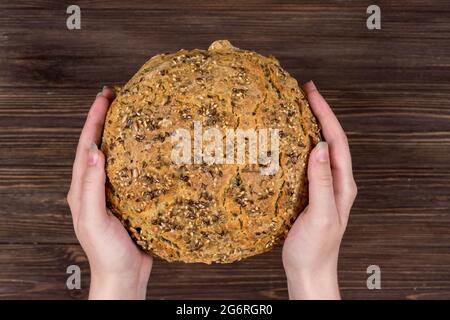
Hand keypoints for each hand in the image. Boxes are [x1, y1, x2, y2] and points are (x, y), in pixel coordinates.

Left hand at [67, 87, 152, 299]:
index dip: (94, 119)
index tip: (105, 96)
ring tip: (132, 114)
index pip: (86, 145)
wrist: (124, 276)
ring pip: (117, 155)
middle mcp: (96, 186)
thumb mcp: (94, 220)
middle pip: (99, 145)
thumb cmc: (106, 252)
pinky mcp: (130, 199)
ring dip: (122, 133)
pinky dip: (138, 154)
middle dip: (105, 119)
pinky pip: (133, 170)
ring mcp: (113, 192)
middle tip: (117, 96)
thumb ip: (91, 186)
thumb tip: (94, 151)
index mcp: (82, 188)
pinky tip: (149, 148)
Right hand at [282, 81, 356, 299]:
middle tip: (304, 92)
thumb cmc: (315, 249)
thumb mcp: (321, 216)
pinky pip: (307, 162)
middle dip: (320, 113)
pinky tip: (289, 141)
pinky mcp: (310, 193)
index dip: (326, 114)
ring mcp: (323, 187)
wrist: (309, 271)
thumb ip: (321, 182)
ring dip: (311, 126)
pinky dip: (300, 145)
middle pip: (331, 139)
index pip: (337, 141)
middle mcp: (336, 181)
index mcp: (342, 184)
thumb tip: (320, 147)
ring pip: (320, 149)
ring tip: (298, 109)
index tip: (311, 93)